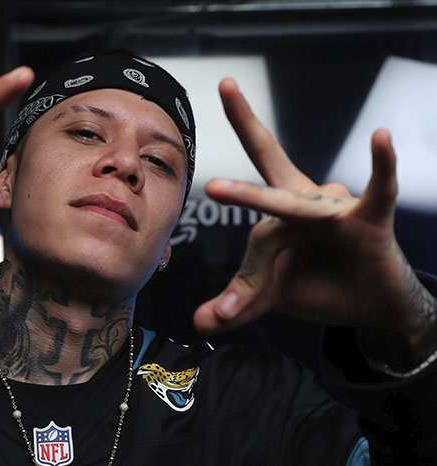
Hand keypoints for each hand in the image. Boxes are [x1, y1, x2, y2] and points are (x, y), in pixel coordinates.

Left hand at [193, 78, 436, 360]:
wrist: (372, 310)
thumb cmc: (320, 289)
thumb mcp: (272, 295)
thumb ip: (237, 302)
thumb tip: (198, 323)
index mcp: (283, 212)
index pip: (253, 228)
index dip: (243, 278)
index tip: (230, 313)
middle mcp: (307, 199)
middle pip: (269, 163)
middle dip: (247, 125)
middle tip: (226, 85)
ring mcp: (337, 207)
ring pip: (296, 209)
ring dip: (268, 229)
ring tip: (240, 227)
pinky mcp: (370, 219)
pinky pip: (378, 188)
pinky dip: (382, 166)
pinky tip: (382, 138)